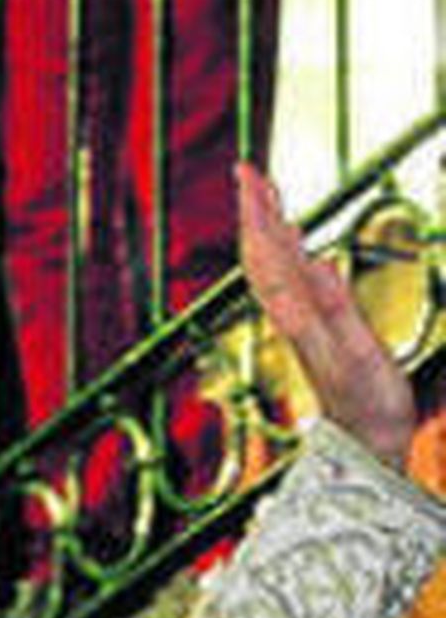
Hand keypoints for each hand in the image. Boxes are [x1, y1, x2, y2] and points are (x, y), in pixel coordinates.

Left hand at [240, 166, 415, 468]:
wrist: (366, 446)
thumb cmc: (368, 404)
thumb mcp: (359, 353)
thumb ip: (337, 309)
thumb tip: (316, 262)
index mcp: (298, 313)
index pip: (269, 251)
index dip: (258, 211)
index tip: (249, 174)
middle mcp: (291, 315)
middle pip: (262, 254)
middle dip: (254, 211)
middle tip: (249, 171)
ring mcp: (299, 323)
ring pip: (271, 267)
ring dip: (265, 229)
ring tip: (266, 196)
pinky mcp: (311, 331)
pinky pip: (289, 283)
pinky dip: (286, 255)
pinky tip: (295, 244)